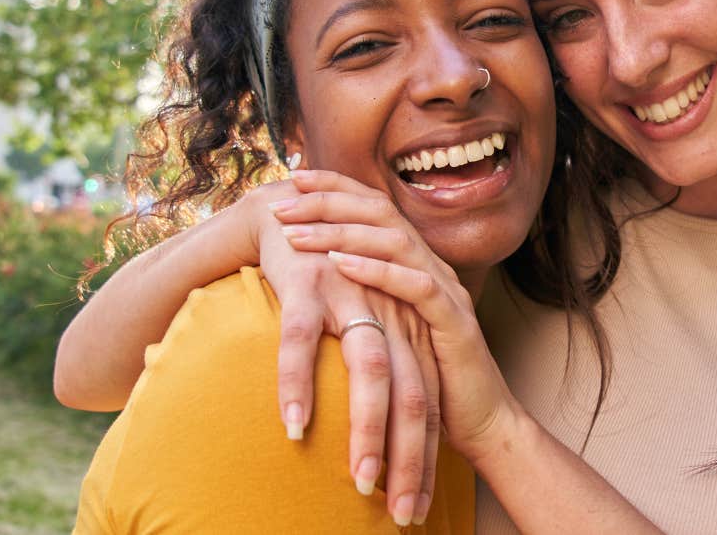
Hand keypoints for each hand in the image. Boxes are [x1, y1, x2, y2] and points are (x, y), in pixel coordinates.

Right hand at [241, 177, 440, 526]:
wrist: (288, 212)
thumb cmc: (327, 279)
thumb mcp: (366, 319)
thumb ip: (381, 364)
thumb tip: (382, 430)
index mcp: (408, 326)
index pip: (428, 403)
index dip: (426, 457)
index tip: (421, 507)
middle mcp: (390, 312)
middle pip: (413, 394)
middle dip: (410, 459)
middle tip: (403, 513)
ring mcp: (351, 296)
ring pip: (369, 372)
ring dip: (368, 432)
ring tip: (363, 483)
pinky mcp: (307, 284)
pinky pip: (302, 342)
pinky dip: (298, 386)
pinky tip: (293, 427)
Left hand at [274, 192, 522, 464]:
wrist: (480, 421)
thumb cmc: (426, 378)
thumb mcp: (388, 328)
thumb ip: (363, 298)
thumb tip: (310, 279)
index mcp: (416, 262)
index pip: (376, 208)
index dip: (337, 187)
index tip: (294, 178)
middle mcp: (433, 267)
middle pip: (382, 213)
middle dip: (330, 203)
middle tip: (283, 203)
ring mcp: (447, 291)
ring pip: (395, 242)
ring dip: (342, 233)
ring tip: (298, 233)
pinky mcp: (455, 322)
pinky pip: (416, 286)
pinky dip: (377, 271)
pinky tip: (341, 264)